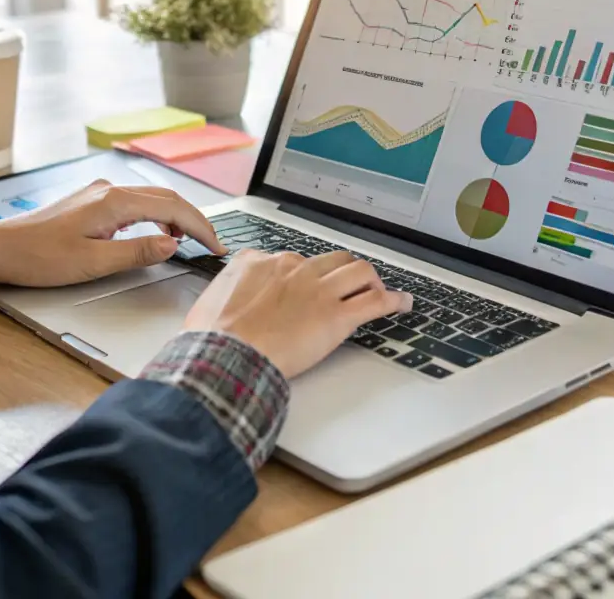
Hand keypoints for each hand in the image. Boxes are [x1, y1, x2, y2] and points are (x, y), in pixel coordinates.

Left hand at [0, 179, 225, 286]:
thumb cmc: (38, 258)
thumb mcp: (92, 263)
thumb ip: (136, 253)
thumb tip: (171, 244)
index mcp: (114, 202)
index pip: (173, 209)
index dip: (201, 228)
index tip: (216, 247)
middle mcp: (109, 190)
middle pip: (166, 198)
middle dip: (194, 220)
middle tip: (211, 244)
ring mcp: (98, 193)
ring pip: (151, 198)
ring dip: (175, 217)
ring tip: (188, 241)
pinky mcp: (90, 202)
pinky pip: (134, 202)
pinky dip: (154, 215)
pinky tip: (153, 233)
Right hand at [184, 249, 412, 378]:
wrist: (226, 354)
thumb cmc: (213, 337)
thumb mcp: (210, 300)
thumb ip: (227, 289)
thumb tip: (226, 297)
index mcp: (261, 263)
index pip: (293, 260)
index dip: (304, 274)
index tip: (309, 284)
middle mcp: (294, 270)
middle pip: (332, 259)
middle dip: (343, 269)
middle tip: (350, 283)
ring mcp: (317, 291)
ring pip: (358, 271)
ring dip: (371, 279)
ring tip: (378, 288)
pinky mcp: (336, 316)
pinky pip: (374, 302)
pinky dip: (393, 301)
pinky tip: (402, 303)